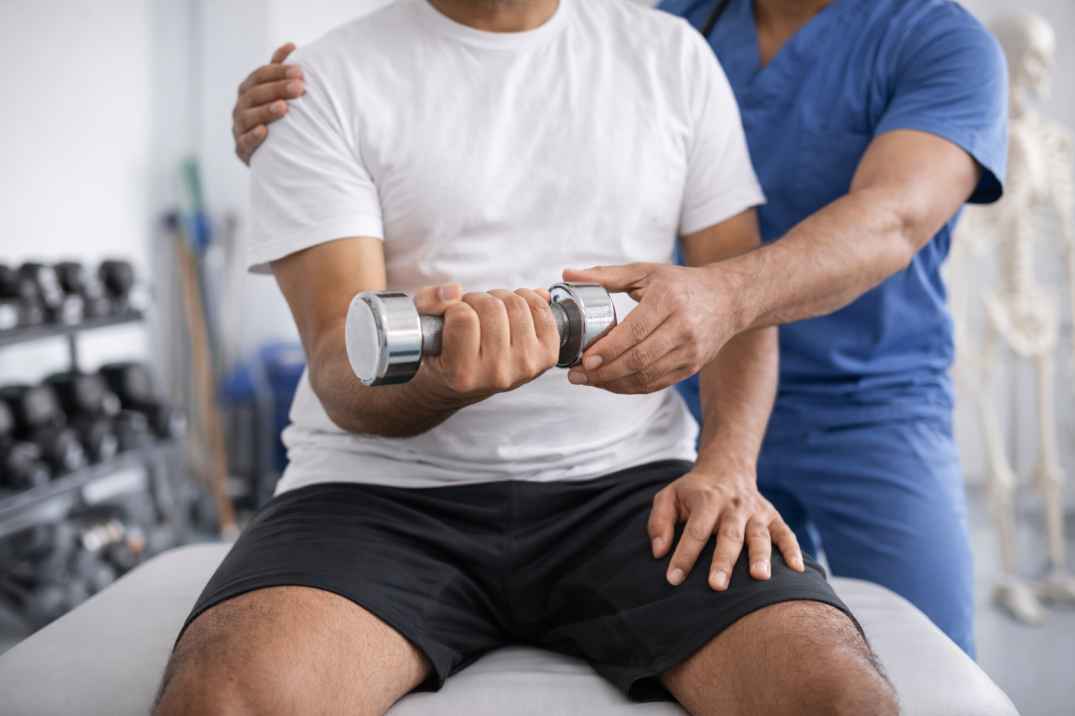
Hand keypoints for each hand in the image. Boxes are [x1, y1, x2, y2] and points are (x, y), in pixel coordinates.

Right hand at [232, 43, 305, 163]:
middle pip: (255, 94)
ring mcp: (239, 128)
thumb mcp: (279, 93)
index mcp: (249, 91)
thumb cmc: (278, 118)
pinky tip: (264, 131)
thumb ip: (280, 71)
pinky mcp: (241, 150)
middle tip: (299, 88)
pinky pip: (244, 143)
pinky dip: (253, 137)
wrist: (274, 155)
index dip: (278, 72)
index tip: (300, 72)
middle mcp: (241, 107)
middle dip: (277, 89)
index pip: (260, 76)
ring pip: (248, 117)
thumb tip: (290, 46)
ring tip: (284, 108)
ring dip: (266, 111)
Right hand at [410, 286, 558, 404]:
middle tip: (471, 311)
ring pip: (517, 304)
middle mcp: (497, 375)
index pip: (463, 317)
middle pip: (493, 307)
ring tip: (489, 312)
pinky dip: (528, 299)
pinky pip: (542, 309)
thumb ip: (428, 302)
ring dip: (500, 298)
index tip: (452, 316)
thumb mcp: (421, 328)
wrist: (464, 381)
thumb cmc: (441, 352)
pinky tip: (513, 309)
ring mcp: (525, 367)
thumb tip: (454, 290)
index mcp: (463, 375)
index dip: (455, 307)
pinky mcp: (546, 356)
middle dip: (477, 300)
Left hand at [562, 262, 738, 393]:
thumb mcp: (646, 272)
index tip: (583, 360)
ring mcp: (690, 351)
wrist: (729, 299)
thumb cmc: (680, 284)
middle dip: (603, 373)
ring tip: (589, 381)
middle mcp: (682, 328)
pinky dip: (630, 388)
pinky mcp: (692, 366)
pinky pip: (656, 384)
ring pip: (646, 377)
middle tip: (576, 376)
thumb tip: (567, 273)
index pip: (634, 332)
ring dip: (614, 384)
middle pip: (639, 359)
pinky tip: (611, 383)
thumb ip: (606, 275)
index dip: (607, 350)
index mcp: (668, 301)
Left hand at [648, 463, 803, 590]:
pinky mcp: (772, 517)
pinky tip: (798, 570)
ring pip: (759, 536)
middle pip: (729, 536)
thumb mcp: (669, 497)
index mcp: (706, 501)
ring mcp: (756, 512)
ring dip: (760, 556)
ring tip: (760, 578)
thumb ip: (659, 522)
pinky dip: (792, 550)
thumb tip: (659, 552)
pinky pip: (785, 533)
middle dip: (723, 561)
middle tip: (717, 586)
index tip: (673, 579)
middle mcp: (733, 506)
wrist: (727, 468)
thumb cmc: (693, 491)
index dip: (684, 555)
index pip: (694, 531)